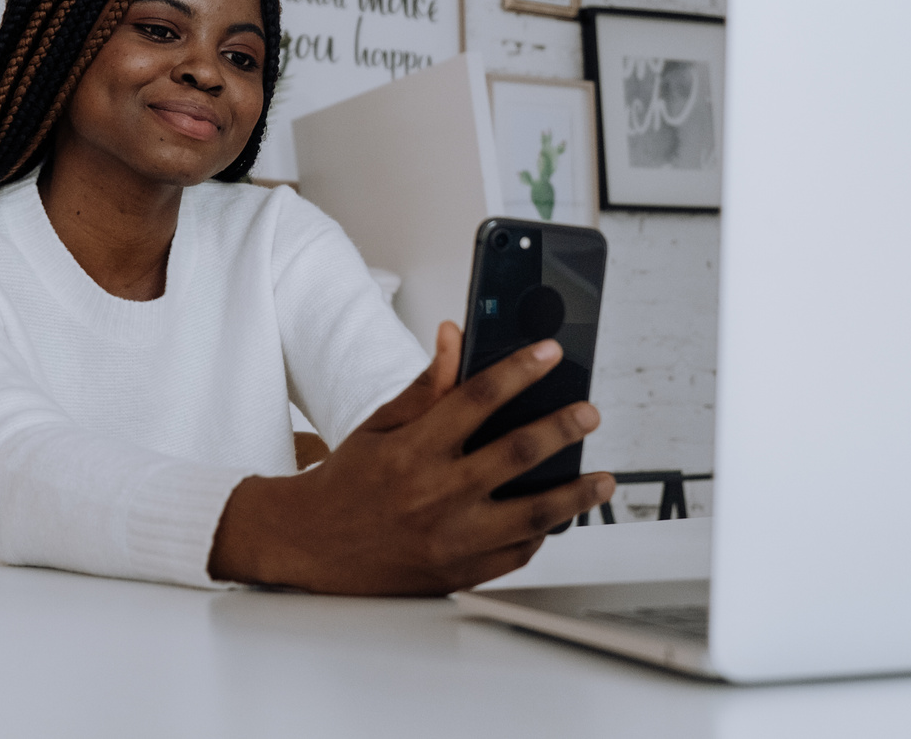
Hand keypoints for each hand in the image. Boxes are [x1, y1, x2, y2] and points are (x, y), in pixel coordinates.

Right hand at [208, 321, 613, 594]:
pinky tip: (555, 518)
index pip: (477, 398)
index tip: (549, 353)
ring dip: (574, 493)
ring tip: (601, 479)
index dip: (519, 370)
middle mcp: (435, 494)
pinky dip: (541, 534)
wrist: (310, 545)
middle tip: (588, 414)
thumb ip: (426, 385)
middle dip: (562, 428)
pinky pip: (515, 555)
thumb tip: (454, 338)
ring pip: (531, 514)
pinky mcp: (458, 573)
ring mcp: (450, 539)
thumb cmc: (347, 482)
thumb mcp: (380, 425)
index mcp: (413, 450)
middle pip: (517, 453)